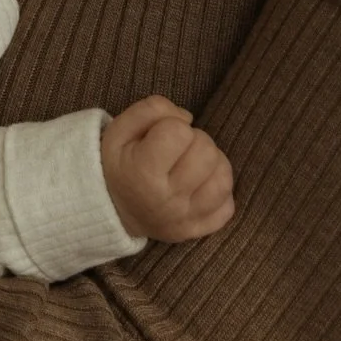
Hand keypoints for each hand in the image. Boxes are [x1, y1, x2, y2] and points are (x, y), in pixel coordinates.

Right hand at [101, 96, 234, 243]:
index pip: (179, 131)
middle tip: (177, 149)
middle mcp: (166, 200)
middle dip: (194, 141)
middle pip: (207, 152)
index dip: (171, 125)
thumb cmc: (118, 165)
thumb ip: (151, 110)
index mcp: (142, 173)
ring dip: (211, 164)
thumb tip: (187, 118)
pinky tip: (200, 186)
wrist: (112, 210)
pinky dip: (218, 192)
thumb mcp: (119, 130)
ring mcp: (185, 219)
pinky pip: (228, 207)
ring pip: (223, 178)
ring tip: (191, 164)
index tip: (158, 135)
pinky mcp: (198, 230)